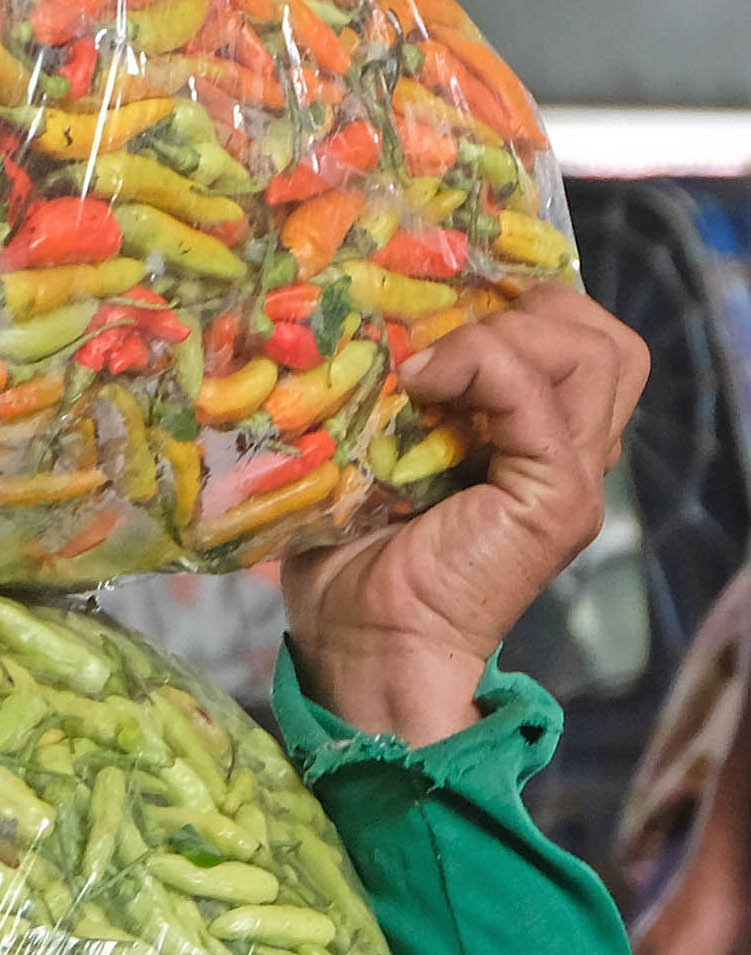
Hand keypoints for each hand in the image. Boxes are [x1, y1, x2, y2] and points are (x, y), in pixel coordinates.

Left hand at [281, 284, 650, 745]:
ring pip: (594, 352)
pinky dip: (484, 366)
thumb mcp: (369, 457)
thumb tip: (368, 328)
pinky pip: (539, 394)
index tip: (437, 310)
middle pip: (603, 337)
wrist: (364, 649)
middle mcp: (570, 452)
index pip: (576, 335)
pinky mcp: (557, 498)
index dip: (518, 305)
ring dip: (505, 335)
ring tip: (427, 369)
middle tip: (439, 340)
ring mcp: (573, 476)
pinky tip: (424, 386)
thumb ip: (394, 396)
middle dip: (527, 310)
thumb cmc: (352, 561)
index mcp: (536, 438)